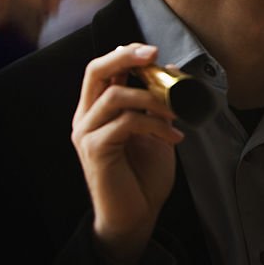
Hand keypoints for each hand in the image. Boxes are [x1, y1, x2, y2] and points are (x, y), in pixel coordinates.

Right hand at [71, 43, 183, 264]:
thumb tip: (168, 70)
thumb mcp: (156, 131)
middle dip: (126, 57)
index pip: (101, 69)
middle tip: (153, 55)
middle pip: (95, 71)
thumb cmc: (144, 174)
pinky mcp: (95, 150)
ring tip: (177, 114)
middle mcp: (86, 118)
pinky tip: (174, 138)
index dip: (124, 54)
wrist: (137, 214)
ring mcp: (87, 133)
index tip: (152, 50)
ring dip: (153, 99)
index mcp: (97, 110)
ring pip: (116, 96)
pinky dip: (155, 124)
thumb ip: (156, 103)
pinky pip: (125, 123)